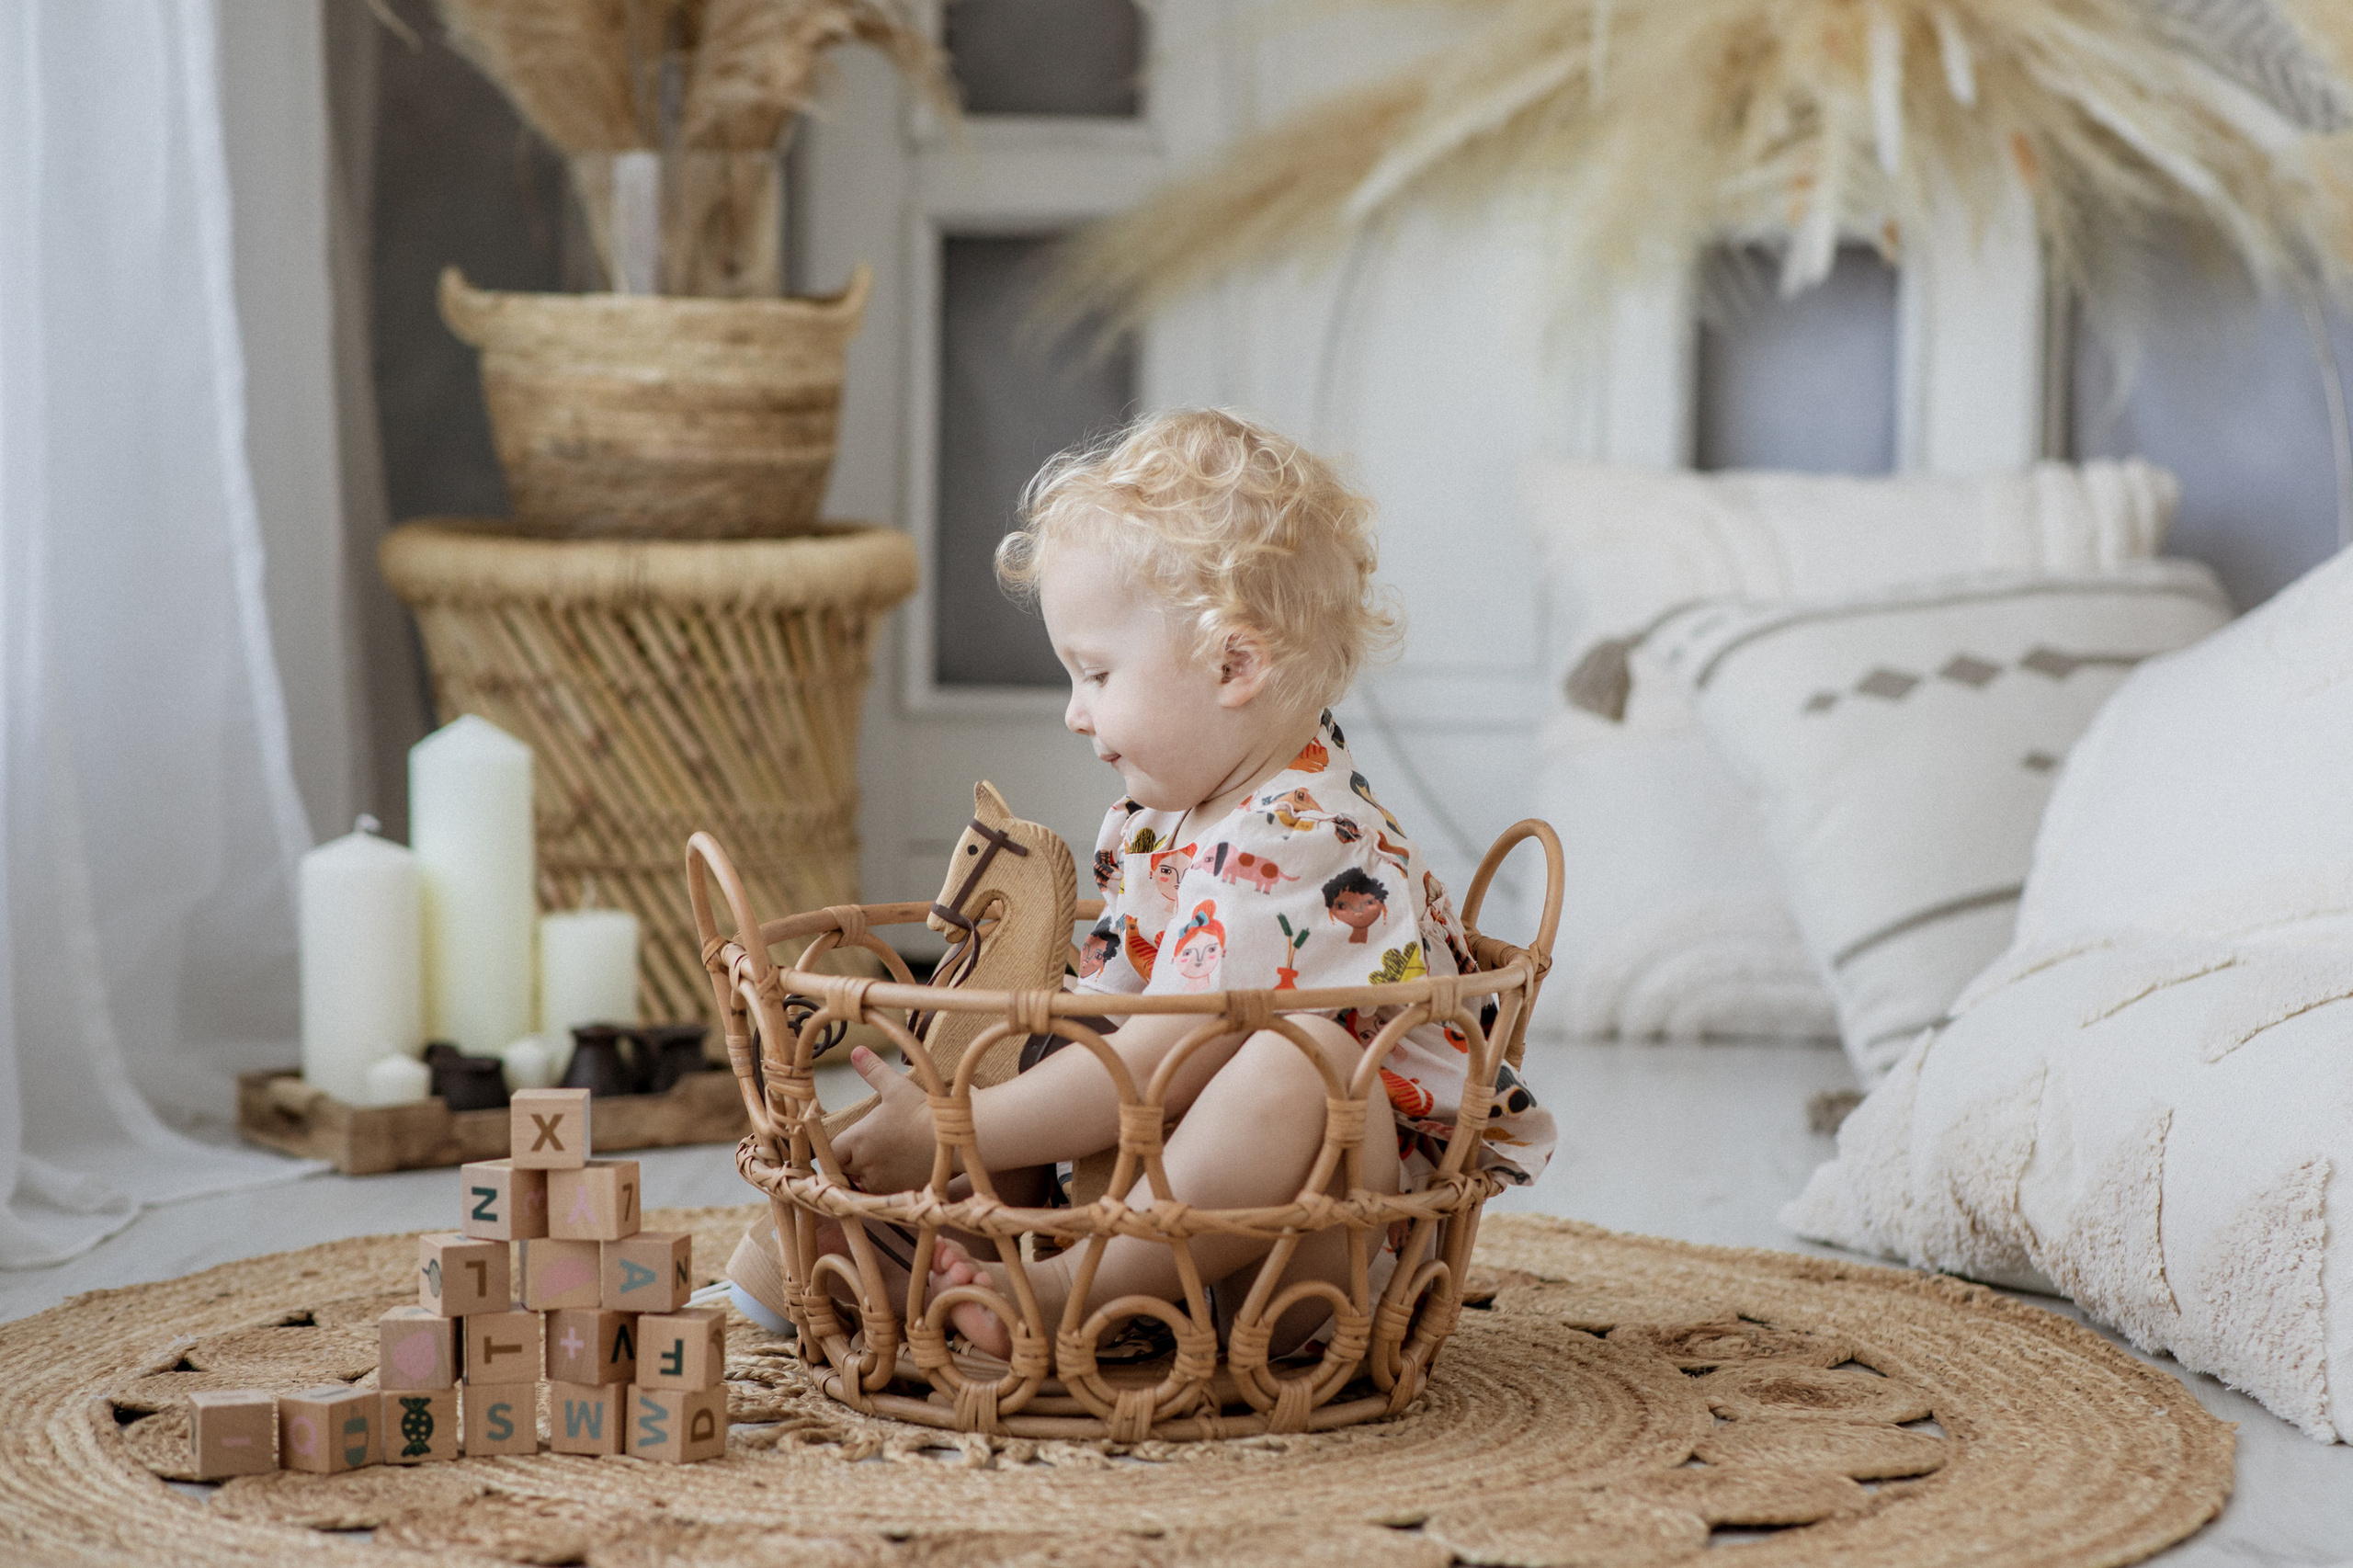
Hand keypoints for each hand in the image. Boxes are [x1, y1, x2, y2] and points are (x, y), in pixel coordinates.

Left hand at [831, 1046, 940, 1194]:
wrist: (951, 1138)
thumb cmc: (921, 1111)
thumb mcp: (896, 1087)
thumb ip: (873, 1070)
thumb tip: (857, 1051)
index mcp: (858, 1140)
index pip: (831, 1151)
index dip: (836, 1148)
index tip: (845, 1143)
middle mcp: (865, 1165)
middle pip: (845, 1169)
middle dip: (852, 1161)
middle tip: (867, 1148)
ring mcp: (882, 1182)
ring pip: (864, 1182)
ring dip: (869, 1174)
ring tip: (885, 1158)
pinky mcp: (899, 1191)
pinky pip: (883, 1192)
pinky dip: (887, 1184)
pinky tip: (899, 1169)